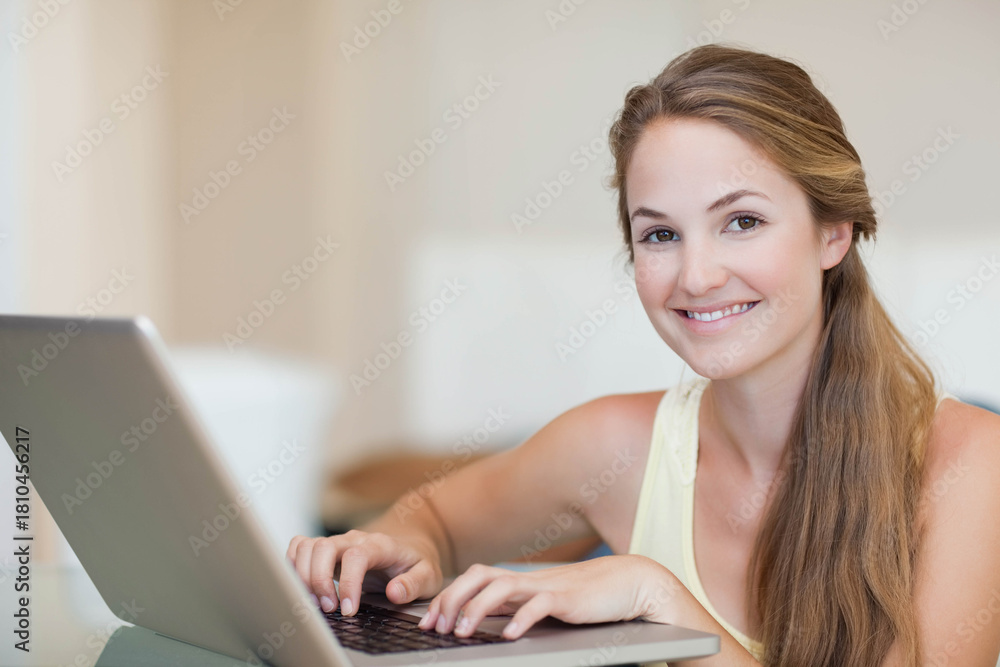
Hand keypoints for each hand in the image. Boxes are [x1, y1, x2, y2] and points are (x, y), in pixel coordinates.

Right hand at [286, 529, 443, 615]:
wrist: (410, 541)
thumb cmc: (416, 560)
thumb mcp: (428, 574)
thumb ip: (414, 583)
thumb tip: (394, 593)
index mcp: (380, 544)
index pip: (356, 556)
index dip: (348, 583)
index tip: (349, 609)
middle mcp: (354, 539)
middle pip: (324, 547)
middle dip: (319, 580)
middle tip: (328, 608)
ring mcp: (338, 542)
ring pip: (307, 546)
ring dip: (303, 575)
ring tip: (315, 602)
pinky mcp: (326, 549)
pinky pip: (300, 546)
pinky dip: (293, 564)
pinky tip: (302, 587)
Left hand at [417, 554, 677, 639]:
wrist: (631, 583)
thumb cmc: (588, 598)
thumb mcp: (545, 604)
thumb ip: (518, 609)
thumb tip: (487, 626)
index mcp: (521, 581)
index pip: (474, 578)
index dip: (448, 596)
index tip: (429, 621)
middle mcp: (529, 579)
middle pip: (479, 575)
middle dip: (452, 599)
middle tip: (437, 626)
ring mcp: (547, 586)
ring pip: (501, 586)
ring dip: (476, 608)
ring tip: (462, 632)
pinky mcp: (568, 599)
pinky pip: (539, 604)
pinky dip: (521, 619)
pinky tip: (509, 635)